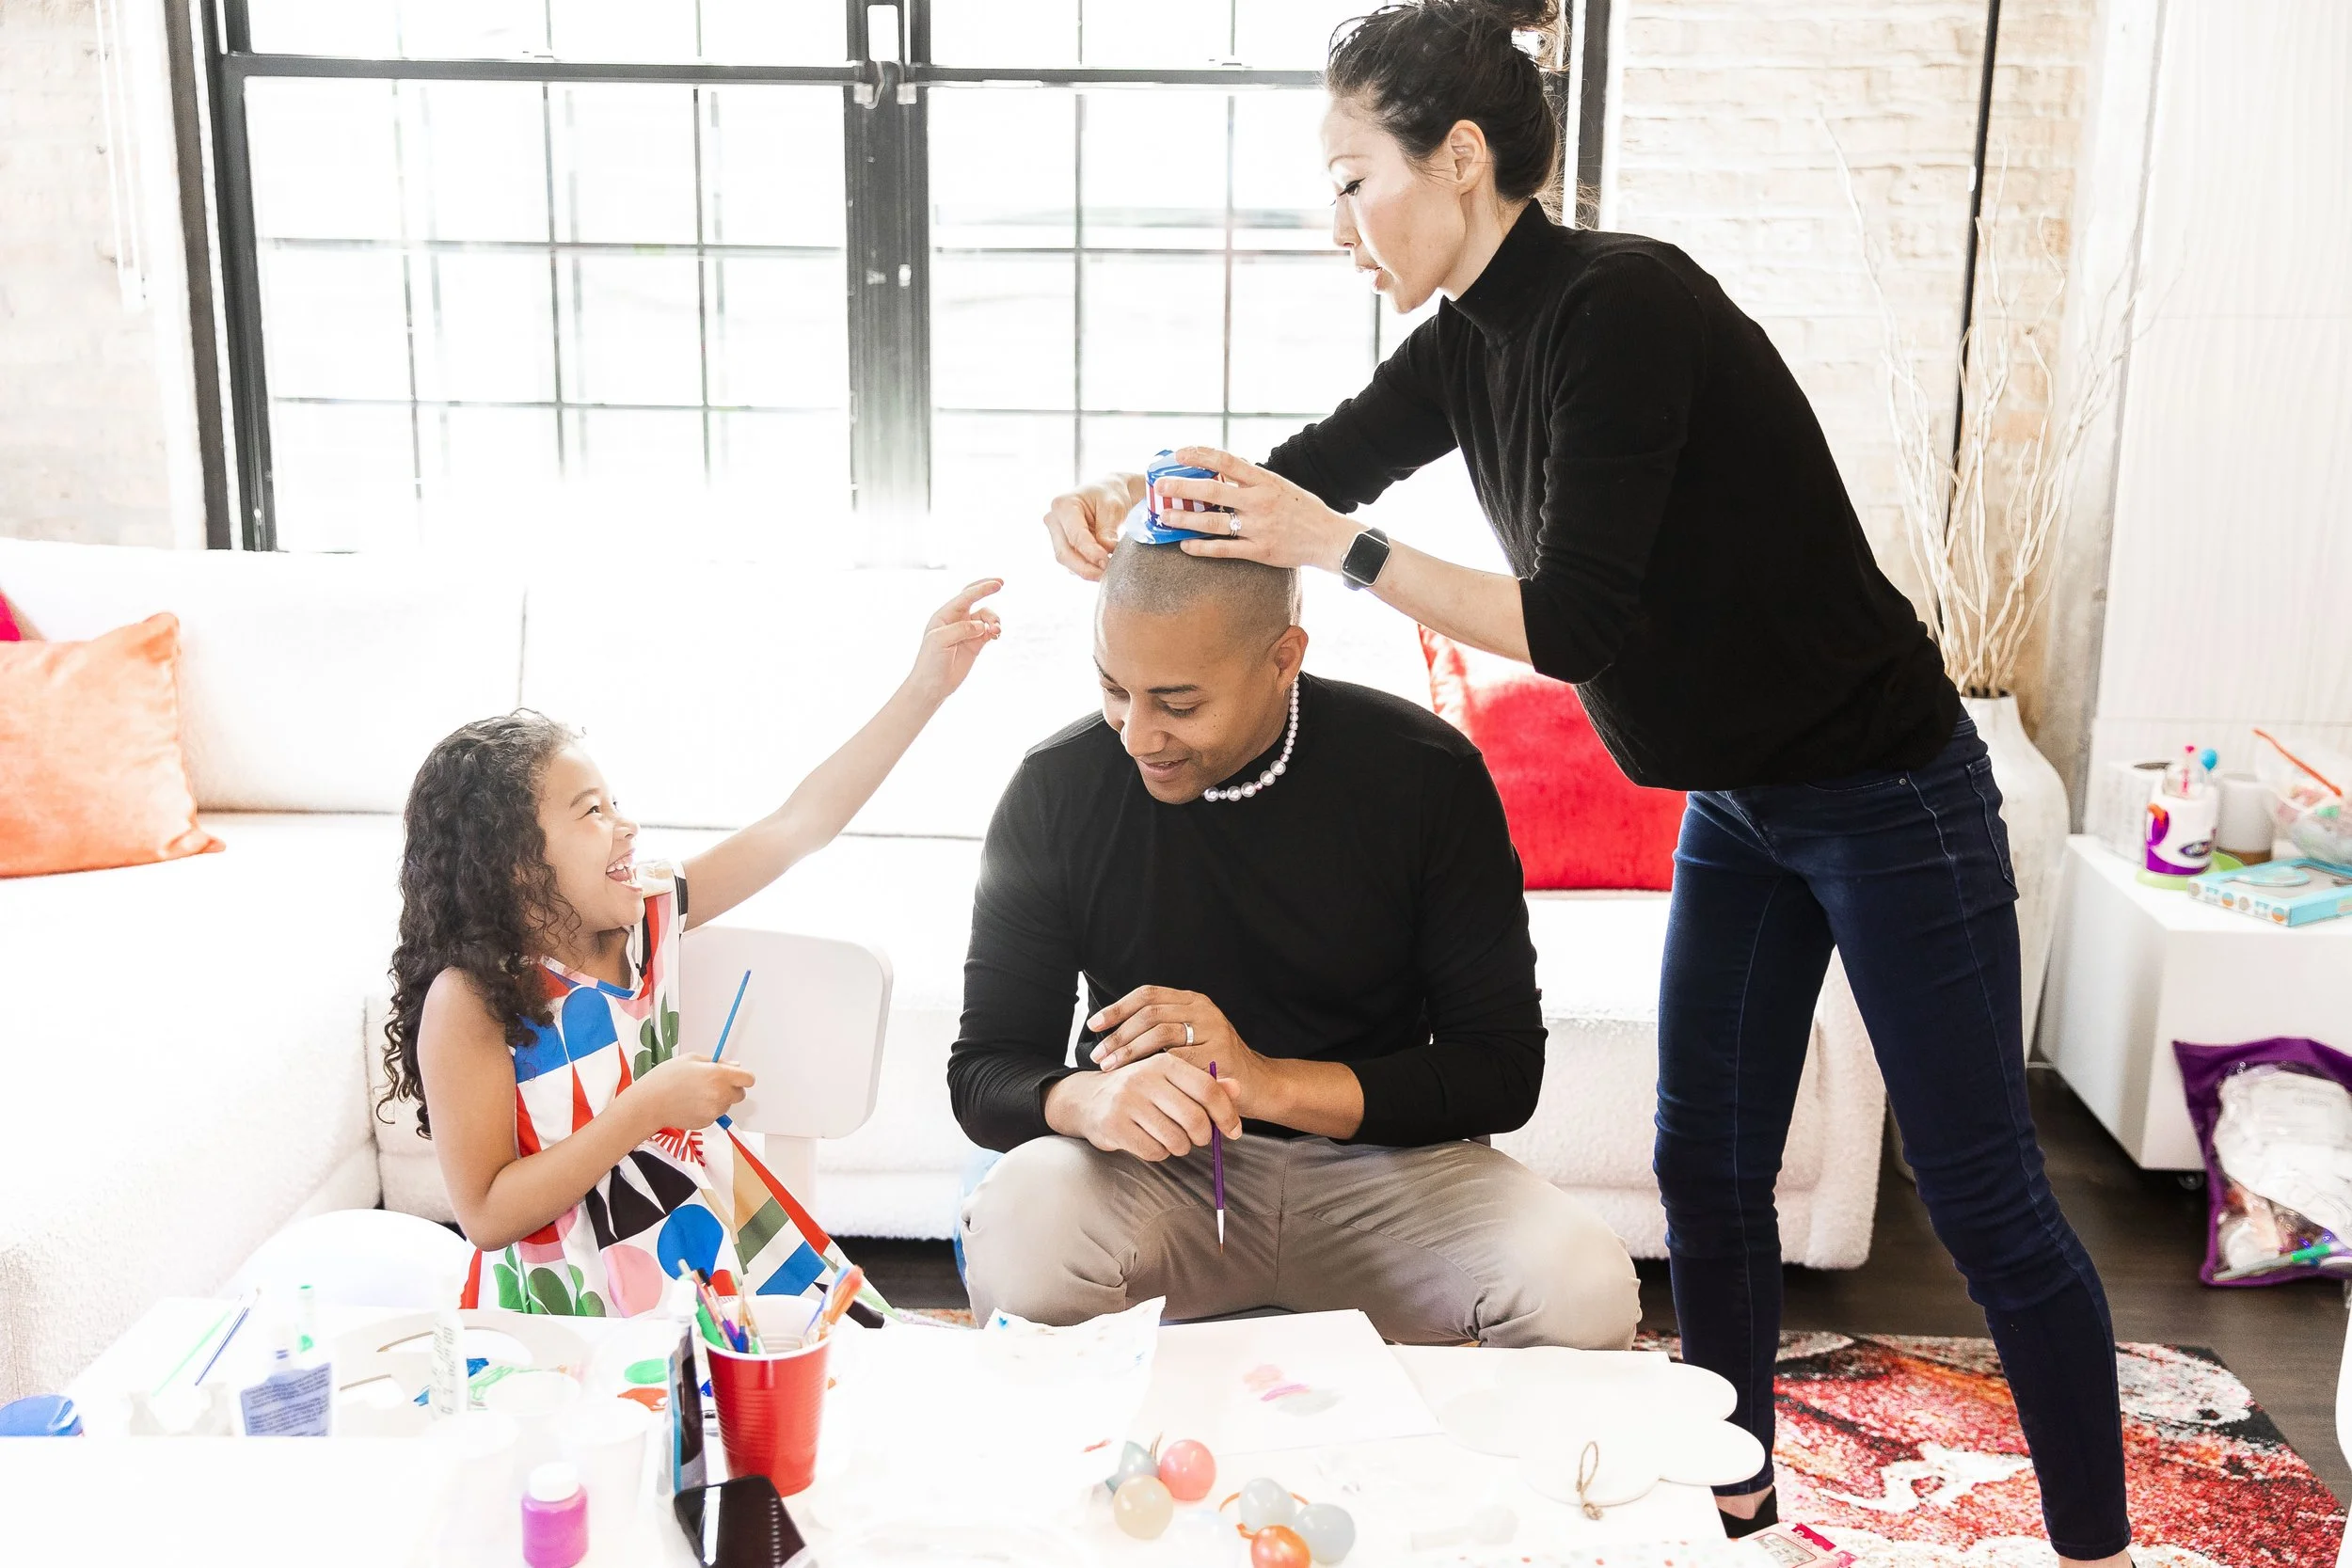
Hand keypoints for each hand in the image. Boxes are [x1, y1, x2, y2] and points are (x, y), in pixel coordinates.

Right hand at [628, 1055, 754, 1132]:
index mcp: (719, 1075)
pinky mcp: (707, 1123)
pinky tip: (691, 1104)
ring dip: (718, 1100)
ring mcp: (715, 1111)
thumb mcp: (692, 1059)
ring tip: (696, 1094)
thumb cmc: (667, 1077)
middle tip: (712, 1084)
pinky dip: (708, 1110)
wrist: (649, 1103)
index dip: (743, 1077)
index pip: (748, 1079)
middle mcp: (720, 1094)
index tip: (734, 1076)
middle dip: (730, 1089)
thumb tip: (735, 1066)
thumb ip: (718, 1062)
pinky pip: (715, 1115)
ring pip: (726, 1105)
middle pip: (740, 1094)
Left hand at [906, 578, 1004, 702]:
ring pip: (985, 617)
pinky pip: (989, 632)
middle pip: (974, 598)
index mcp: (944, 615)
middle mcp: (956, 620)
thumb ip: (961, 629)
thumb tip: (982, 625)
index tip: (998, 585)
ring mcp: (966, 632)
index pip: (965, 596)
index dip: (982, 588)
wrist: (932, 686)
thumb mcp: (940, 641)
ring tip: (996, 631)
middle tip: (1001, 583)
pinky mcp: (975, 644)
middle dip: (987, 589)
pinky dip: (995, 631)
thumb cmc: (930, 662)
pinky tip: (996, 636)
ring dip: (994, 620)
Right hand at [1042, 473, 1141, 580]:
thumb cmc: (1110, 495)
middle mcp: (1054, 520)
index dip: (1091, 552)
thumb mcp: (1113, 508)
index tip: (1106, 562)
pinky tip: (1101, 568)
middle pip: (1064, 553)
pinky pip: (1072, 562)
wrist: (1108, 493)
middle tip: (1105, 575)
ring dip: (1086, 570)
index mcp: (1063, 505)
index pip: (1075, 536)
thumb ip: (1108, 531)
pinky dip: (1086, 568)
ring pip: (1066, 561)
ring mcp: (1056, 534)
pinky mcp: (1063, 545)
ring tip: (1107, 572)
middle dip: (1085, 568)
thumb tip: (1107, 551)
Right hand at [1049, 1054, 1241, 1161]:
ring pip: (1176, 1139)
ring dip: (1181, 1146)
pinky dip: (1159, 1153)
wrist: (1088, 1099)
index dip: (1226, 1113)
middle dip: (1204, 1136)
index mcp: (1163, 1061)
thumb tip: (1237, 1087)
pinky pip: (1154, 1152)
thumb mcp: (1170, 1080)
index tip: (1234, 1131)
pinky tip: (1151, 1141)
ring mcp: (1127, 1102)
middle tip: (1199, 1138)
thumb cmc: (1139, 1091)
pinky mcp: (1114, 1126)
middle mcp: (1144, 1077)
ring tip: (1172, 1138)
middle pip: (1195, 1118)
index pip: (1207, 1088)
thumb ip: (1204, 1083)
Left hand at [1087, 986, 1271, 1119]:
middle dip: (1118, 1034)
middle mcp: (1203, 1009)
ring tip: (1111, 1067)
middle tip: (1098, 1055)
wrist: (1257, 1083)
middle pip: (1149, 1013)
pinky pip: (1178, 1059)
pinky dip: (1154, 1069)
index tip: (1094, 1025)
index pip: (1147, 994)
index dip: (1117, 1008)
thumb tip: (1113, 1030)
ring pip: (1160, 1033)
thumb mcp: (1190, 1036)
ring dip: (1130, 1051)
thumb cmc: (1214, 1063)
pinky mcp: (1219, 1054)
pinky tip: (1138, 1080)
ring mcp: (1213, 1030)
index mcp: (1192, 1000)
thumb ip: (1161, 1028)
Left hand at [1153, 447, 1357, 574]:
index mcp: (1265, 481)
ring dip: (1185, 520)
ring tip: (1166, 517)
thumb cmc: (1303, 510)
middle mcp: (1259, 502)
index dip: (1200, 456)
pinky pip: (1224, 549)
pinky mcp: (1260, 551)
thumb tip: (1221, 473)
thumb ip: (1252, 481)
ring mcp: (1259, 527)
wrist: (1329, 538)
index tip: (1179, 454)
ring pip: (1213, 523)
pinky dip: (1202, 548)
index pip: (1226, 462)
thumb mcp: (1280, 486)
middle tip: (1161, 487)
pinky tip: (1185, 545)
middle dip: (1182, 489)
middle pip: (1212, 492)